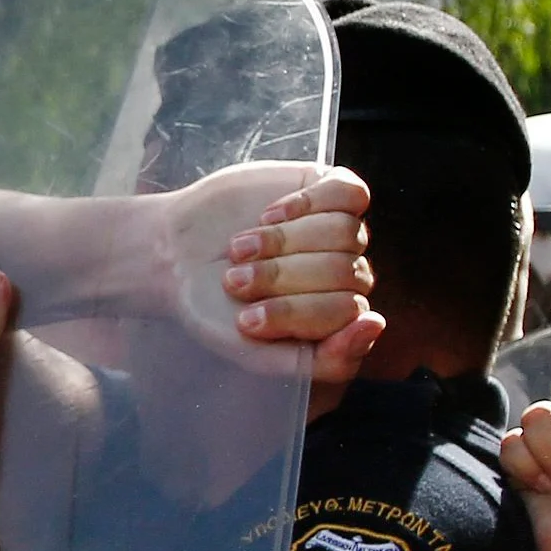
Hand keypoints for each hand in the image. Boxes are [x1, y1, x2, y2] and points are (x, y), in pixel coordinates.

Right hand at [195, 163, 381, 380]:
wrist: (174, 256)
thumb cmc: (215, 310)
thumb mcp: (258, 353)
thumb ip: (322, 360)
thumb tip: (376, 324)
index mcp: (337, 317)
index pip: (348, 312)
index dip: (295, 312)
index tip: (245, 320)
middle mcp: (346, 274)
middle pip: (346, 270)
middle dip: (281, 277)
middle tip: (233, 281)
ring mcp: (340, 231)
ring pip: (345, 232)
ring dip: (283, 241)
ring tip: (240, 249)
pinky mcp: (328, 190)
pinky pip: (350, 194)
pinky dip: (304, 205)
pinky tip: (268, 217)